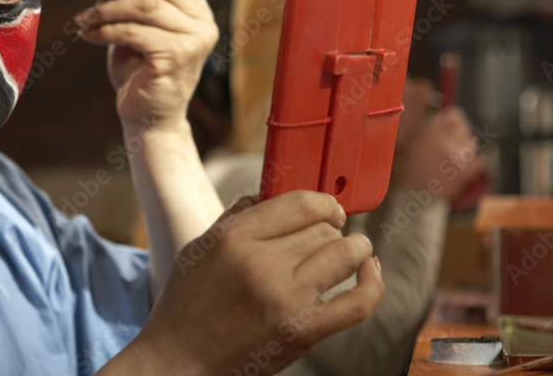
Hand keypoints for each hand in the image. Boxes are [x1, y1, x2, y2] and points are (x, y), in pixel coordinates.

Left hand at [75, 0, 217, 132]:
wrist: (149, 118)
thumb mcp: (137, 28)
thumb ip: (132, 1)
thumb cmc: (141, 72)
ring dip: (108, 8)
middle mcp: (202, 23)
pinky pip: (135, 31)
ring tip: (85, 18)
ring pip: (146, 5)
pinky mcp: (177, 56)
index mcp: (197, 11)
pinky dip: (106, 30)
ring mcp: (194, 40)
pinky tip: (89, 35)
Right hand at [104, 191, 383, 374]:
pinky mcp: (303, 332)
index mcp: (234, 238)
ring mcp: (286, 299)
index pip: (300, 203)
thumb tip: (271, 195)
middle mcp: (262, 264)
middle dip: (330, 230)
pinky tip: (370, 270)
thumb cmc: (188, 304)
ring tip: (353, 250)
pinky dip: (373, 282)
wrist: (180, 361)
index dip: (322, 202)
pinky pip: (358, 301)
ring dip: (354, 248)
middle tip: (327, 239)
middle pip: (322, 229)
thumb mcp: (200, 247)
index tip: (329, 209)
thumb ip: (236, 216)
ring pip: (343, 254)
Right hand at [394, 81, 482, 198]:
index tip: (450, 126)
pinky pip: (479, 161)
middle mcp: (445, 141)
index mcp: (430, 132)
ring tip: (454, 156)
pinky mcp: (466, 171)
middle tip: (452, 141)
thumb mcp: (413, 143)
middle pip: (464, 127)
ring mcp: (458, 156)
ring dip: (465, 147)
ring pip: (472, 143)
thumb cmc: (411, 171)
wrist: (416, 197)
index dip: (452, 120)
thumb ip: (430, 129)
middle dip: (459, 133)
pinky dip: (473, 163)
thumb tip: (444, 119)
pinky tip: (462, 167)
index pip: (453, 115)